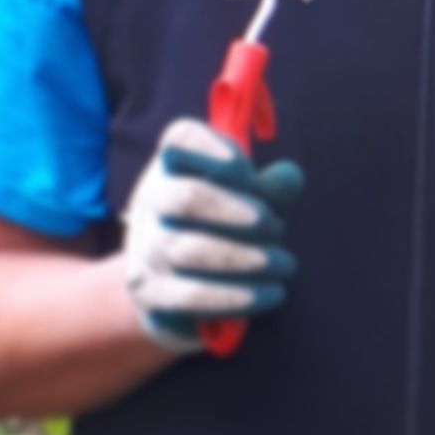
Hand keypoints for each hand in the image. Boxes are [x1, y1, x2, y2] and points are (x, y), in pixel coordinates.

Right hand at [121, 119, 302, 347]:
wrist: (179, 282)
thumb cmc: (227, 224)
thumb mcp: (253, 200)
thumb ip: (273, 188)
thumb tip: (289, 176)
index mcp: (175, 163)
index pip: (183, 139)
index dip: (216, 151)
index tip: (249, 174)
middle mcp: (152, 199)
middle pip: (188, 198)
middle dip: (241, 213)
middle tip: (277, 227)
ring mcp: (145, 245)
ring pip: (190, 250)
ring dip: (247, 258)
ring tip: (286, 264)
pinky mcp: (149, 290)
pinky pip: (190, 294)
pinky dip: (236, 296)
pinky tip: (271, 294)